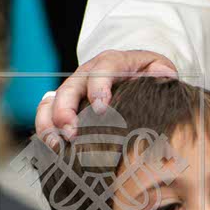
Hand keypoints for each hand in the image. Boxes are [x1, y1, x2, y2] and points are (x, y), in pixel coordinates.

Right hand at [35, 50, 176, 148]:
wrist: (135, 71)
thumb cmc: (148, 73)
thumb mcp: (159, 68)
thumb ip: (161, 73)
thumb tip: (162, 77)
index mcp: (113, 62)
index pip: (103, 69)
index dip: (99, 87)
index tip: (101, 108)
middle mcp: (88, 73)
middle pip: (70, 87)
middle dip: (66, 110)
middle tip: (72, 133)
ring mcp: (75, 88)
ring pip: (53, 100)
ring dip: (50, 123)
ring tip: (56, 144)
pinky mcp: (67, 103)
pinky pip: (48, 113)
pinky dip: (46, 129)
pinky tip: (53, 148)